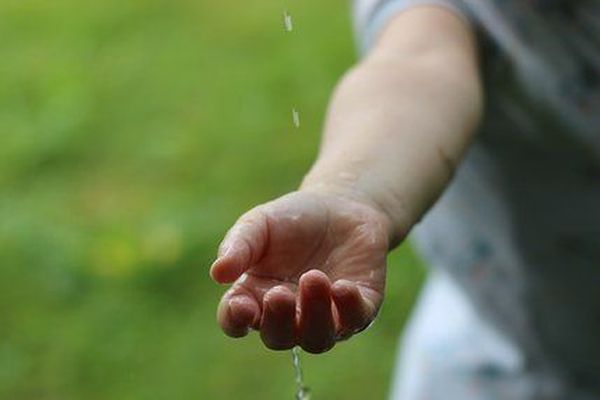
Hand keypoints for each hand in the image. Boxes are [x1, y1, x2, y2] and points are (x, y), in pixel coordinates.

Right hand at [210, 190, 390, 352]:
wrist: (341, 205)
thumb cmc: (292, 219)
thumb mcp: (259, 224)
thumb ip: (239, 246)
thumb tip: (218, 273)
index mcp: (255, 296)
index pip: (236, 321)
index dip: (235, 319)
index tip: (240, 305)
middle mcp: (288, 315)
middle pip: (278, 337)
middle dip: (278, 320)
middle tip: (279, 293)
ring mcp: (325, 317)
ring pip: (316, 338)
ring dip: (314, 314)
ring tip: (314, 278)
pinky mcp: (359, 309)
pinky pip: (354, 320)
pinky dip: (348, 309)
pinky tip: (343, 287)